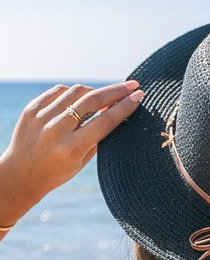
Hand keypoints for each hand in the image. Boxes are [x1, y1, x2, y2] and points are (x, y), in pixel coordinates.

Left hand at [0, 80, 143, 224]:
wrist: (20, 175)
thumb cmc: (56, 171)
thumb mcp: (82, 161)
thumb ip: (98, 136)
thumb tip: (115, 109)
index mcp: (71, 149)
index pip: (104, 121)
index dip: (124, 107)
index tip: (139, 96)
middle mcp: (55, 131)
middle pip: (92, 101)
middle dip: (116, 91)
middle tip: (131, 85)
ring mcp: (41, 117)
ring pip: (76, 91)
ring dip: (95, 91)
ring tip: (105, 96)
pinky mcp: (31, 109)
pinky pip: (59, 91)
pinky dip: (74, 93)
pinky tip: (81, 98)